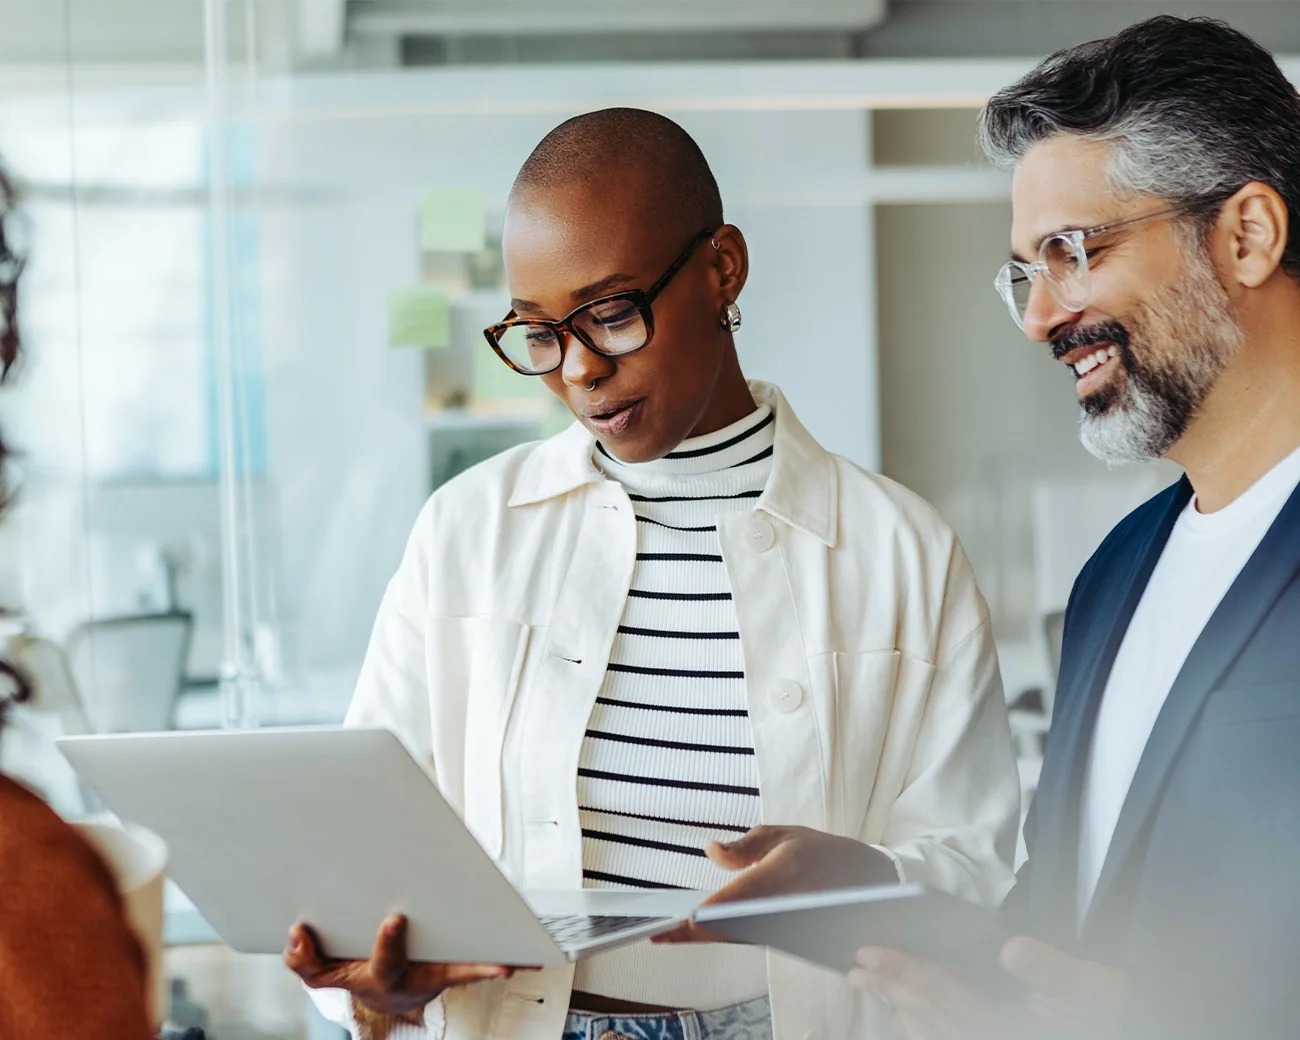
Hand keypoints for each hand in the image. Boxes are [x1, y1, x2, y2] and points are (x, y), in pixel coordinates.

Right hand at [284, 914, 520, 1016]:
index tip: (395, 917)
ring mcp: (440, 976)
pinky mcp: (455, 969)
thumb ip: (305, 958)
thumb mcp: (323, 972)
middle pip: (446, 972)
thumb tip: (299, 931)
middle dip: (469, 966)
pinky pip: (482, 966)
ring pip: (474, 972)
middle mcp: (417, 979)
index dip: (388, 944)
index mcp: (383, 978)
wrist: (385, 995)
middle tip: (497, 959)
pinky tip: (532, 958)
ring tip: (529, 957)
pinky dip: (503, 963)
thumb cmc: (358, 972)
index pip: (385, 963)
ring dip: (500, 966)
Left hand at [653, 825, 898, 944]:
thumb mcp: (784, 834)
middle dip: (694, 934)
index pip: (733, 902)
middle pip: (730, 929)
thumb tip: (710, 851)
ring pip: (740, 938)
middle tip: (659, 934)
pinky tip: (703, 932)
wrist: (869, 882)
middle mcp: (783, 908)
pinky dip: (728, 937)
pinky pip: (754, 939)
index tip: (674, 922)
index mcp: (779, 876)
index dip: (702, 916)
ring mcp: (788, 928)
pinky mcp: (791, 938)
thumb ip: (744, 845)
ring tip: (671, 934)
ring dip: (708, 937)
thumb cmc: (823, 853)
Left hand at [848, 936, 1126, 1039]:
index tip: (867, 951)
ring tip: (868, 981)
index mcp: (1003, 1026)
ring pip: (927, 1034)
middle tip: (854, 964)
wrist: (1124, 1027)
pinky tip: (906, 1014)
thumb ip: (1052, 970)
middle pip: (925, 1015)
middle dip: (888, 988)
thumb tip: (1011, 948)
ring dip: (896, 1008)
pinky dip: (918, 1029)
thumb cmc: (1100, 1010)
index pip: (941, 994)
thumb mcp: (1090, 987)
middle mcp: (986, 1039)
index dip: (901, 971)